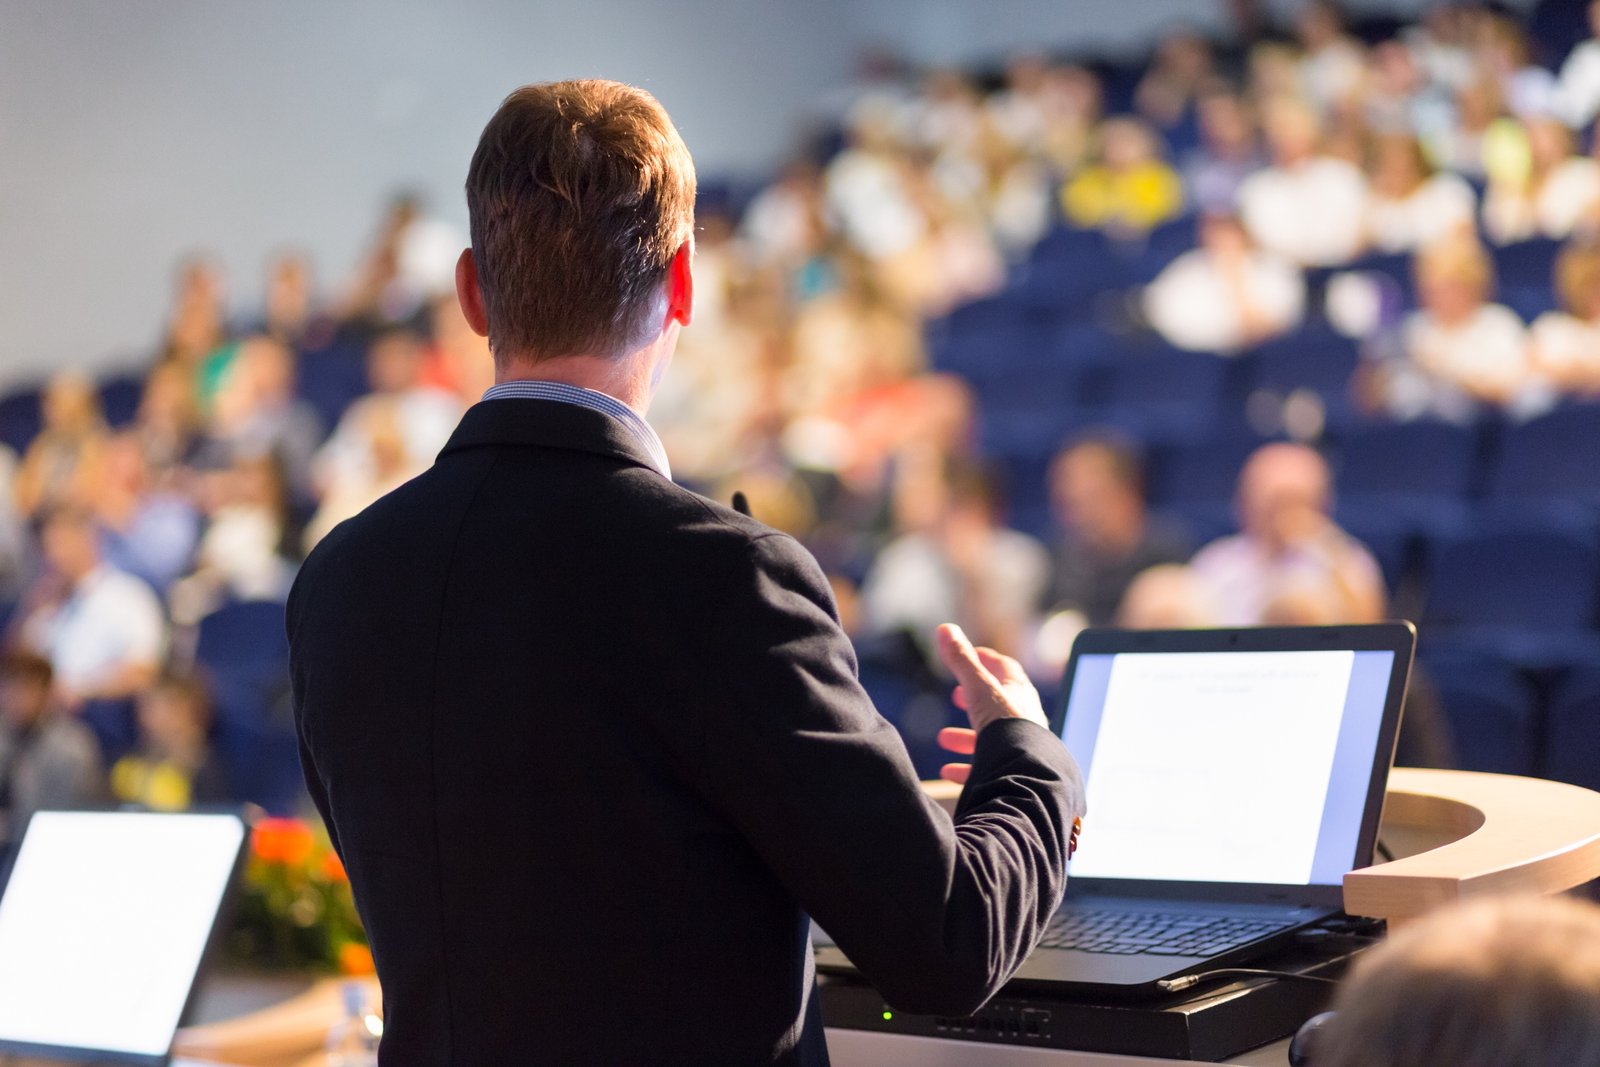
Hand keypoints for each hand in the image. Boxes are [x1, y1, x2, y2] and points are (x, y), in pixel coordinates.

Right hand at [933, 623, 1048, 784]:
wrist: (1026, 773)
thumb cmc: (1006, 726)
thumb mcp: (979, 688)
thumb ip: (961, 660)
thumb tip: (945, 629)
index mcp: (1020, 694)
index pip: (1006, 669)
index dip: (986, 660)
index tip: (970, 655)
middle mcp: (1024, 719)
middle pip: (997, 704)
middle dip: (972, 700)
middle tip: (956, 696)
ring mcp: (1020, 747)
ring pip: (991, 738)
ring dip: (965, 736)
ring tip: (944, 737)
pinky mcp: (1012, 771)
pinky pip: (988, 767)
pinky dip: (966, 767)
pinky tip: (948, 771)